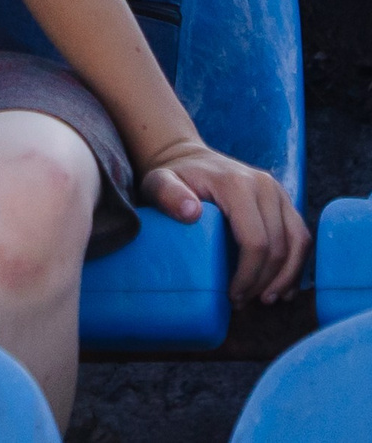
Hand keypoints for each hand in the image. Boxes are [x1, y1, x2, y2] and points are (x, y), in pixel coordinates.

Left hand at [140, 139, 309, 305]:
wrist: (188, 157)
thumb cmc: (173, 176)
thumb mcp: (159, 182)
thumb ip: (168, 194)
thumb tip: (192, 212)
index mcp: (237, 185)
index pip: (255, 240)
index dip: (249, 274)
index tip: (233, 295)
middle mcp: (265, 187)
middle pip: (279, 246)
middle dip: (266, 280)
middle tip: (245, 301)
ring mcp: (278, 193)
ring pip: (299, 242)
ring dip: (287, 276)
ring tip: (267, 299)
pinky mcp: (284, 201)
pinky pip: (301, 236)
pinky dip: (297, 263)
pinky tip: (283, 286)